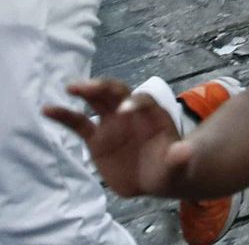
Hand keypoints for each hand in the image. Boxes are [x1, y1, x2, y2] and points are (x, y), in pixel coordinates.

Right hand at [42, 79, 188, 197]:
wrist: (154, 177)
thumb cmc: (169, 168)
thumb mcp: (178, 167)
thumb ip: (179, 159)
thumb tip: (184, 152)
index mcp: (153, 115)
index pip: (144, 101)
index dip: (135, 103)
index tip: (124, 110)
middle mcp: (131, 113)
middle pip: (118, 92)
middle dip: (104, 86)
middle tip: (87, 86)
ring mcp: (112, 122)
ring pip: (97, 101)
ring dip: (85, 92)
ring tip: (70, 88)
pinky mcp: (96, 137)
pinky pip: (78, 123)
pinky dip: (64, 116)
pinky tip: (48, 109)